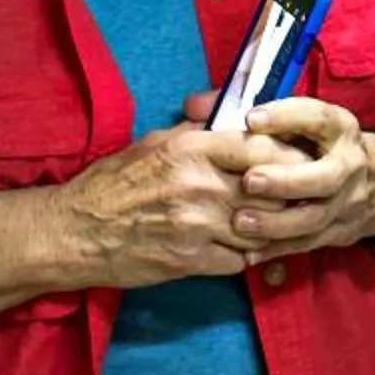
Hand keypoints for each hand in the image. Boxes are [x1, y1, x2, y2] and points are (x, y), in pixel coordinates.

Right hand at [56, 124, 300, 287]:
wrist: (74, 231)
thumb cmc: (113, 184)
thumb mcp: (154, 143)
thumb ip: (197, 130)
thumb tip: (232, 113)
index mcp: (191, 148)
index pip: (262, 147)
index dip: (288, 156)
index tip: (299, 162)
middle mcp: (199, 185)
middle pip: (271, 190)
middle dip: (289, 196)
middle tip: (300, 199)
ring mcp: (197, 225)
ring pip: (261, 229)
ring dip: (270, 230)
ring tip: (274, 227)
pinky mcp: (190, 261)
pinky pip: (239, 260)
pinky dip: (244, 257)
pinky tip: (239, 250)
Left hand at [230, 98, 374, 262]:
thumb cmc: (322, 144)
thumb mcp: (304, 120)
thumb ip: (251, 113)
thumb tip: (196, 105)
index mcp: (340, 129)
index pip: (319, 118)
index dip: (286, 117)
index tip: (251, 120)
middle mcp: (349, 165)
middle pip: (323, 178)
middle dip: (285, 181)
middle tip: (249, 181)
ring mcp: (346, 202)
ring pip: (315, 218)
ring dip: (277, 222)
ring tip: (241, 221)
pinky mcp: (338, 231)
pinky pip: (306, 244)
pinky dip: (276, 249)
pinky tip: (248, 251)